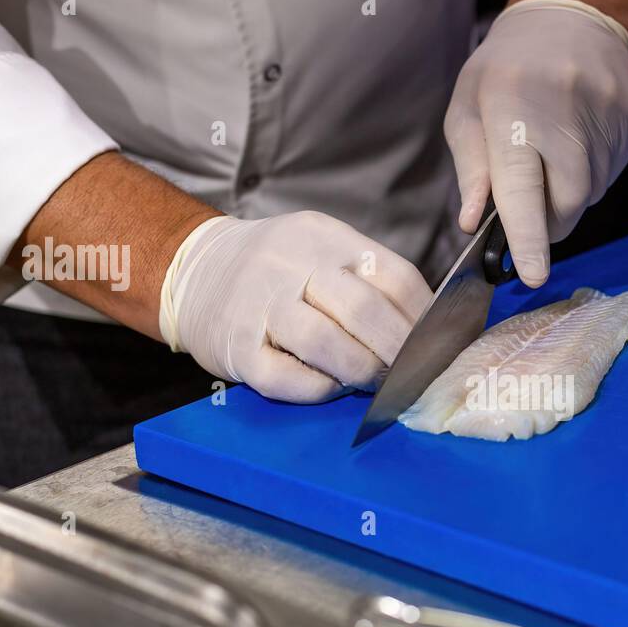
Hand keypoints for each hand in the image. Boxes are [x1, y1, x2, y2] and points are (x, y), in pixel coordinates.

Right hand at [159, 212, 430, 401]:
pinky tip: (330, 386)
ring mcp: (258, 306)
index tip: (435, 343)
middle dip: (398, 351)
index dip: (423, 318)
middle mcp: (289, 265)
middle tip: (409, 372)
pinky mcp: (236, 349)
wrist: (192, 271)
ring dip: (361, 371)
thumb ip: (369, 280)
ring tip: (375, 382)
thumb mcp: (321, 250)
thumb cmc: (275, 270)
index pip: (393, 275)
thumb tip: (428, 328)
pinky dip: (320, 389)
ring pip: (324, 343)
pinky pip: (287, 378)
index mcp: (323, 237)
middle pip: (362, 309)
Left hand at [444, 0, 627, 287]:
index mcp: (513, 109)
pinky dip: (591, 173)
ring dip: (569, 194)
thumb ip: (471, 169)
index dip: (527, 237)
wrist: (570, 17)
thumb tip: (472, 223)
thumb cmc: (505, 70)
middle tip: (533, 206)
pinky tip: (577, 139)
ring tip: (554, 153)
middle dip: (549, 221)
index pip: (522, 188)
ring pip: (591, 193)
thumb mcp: (468, 110)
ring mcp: (607, 116)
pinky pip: (612, 172)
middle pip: (568, 203)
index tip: (532, 275)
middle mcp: (565, 113)